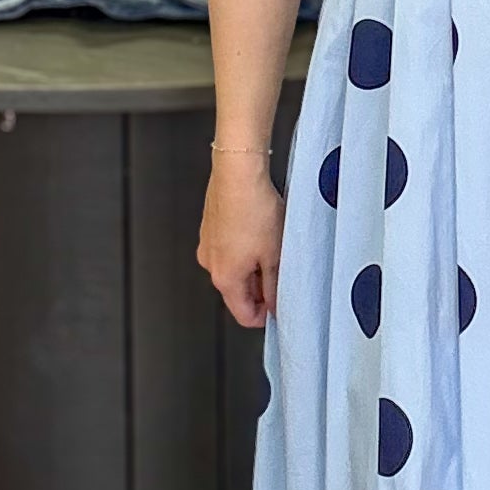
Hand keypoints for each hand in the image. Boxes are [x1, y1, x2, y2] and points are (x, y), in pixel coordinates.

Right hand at [199, 154, 283, 328]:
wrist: (238, 172)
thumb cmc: (254, 210)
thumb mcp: (275, 255)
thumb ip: (275, 286)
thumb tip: (276, 304)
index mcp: (225, 278)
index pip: (243, 315)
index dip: (265, 316)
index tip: (280, 306)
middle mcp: (210, 264)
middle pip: (237, 291)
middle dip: (260, 288)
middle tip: (282, 271)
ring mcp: (208, 244)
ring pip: (233, 268)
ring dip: (253, 265)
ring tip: (273, 246)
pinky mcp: (210, 226)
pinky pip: (228, 247)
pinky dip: (244, 247)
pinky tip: (260, 230)